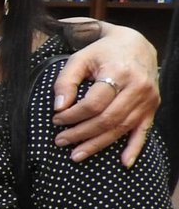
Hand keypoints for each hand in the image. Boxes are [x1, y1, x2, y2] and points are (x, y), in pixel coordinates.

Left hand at [53, 24, 159, 166]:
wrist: (136, 45)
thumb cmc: (103, 52)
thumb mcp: (80, 59)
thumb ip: (66, 81)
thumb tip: (58, 107)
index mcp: (119, 72)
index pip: (93, 103)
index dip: (72, 115)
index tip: (56, 119)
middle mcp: (138, 87)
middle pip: (107, 119)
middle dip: (81, 133)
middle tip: (60, 141)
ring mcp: (148, 100)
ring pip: (121, 128)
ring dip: (98, 144)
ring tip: (76, 154)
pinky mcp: (152, 108)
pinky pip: (144, 132)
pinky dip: (134, 149)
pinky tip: (124, 163)